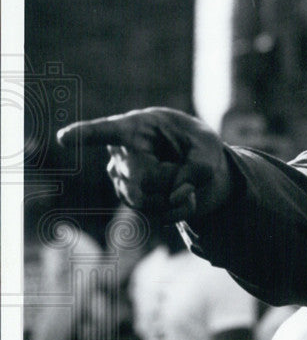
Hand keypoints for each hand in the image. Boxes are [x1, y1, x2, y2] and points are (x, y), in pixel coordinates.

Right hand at [57, 107, 231, 222]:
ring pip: (143, 200)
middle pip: (141, 180)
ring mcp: (120, 176)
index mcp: (137, 127)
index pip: (108, 131)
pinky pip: (151, 213)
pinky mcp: (127, 197)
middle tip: (189, 173)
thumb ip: (200, 168)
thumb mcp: (209, 147)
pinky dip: (175, 210)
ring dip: (174, 199)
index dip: (86, 135)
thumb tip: (175, 198)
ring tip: (187, 185)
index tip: (64, 138)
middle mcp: (121, 151)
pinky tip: (181, 197)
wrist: (193, 163)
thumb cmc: (197, 144)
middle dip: (173, 183)